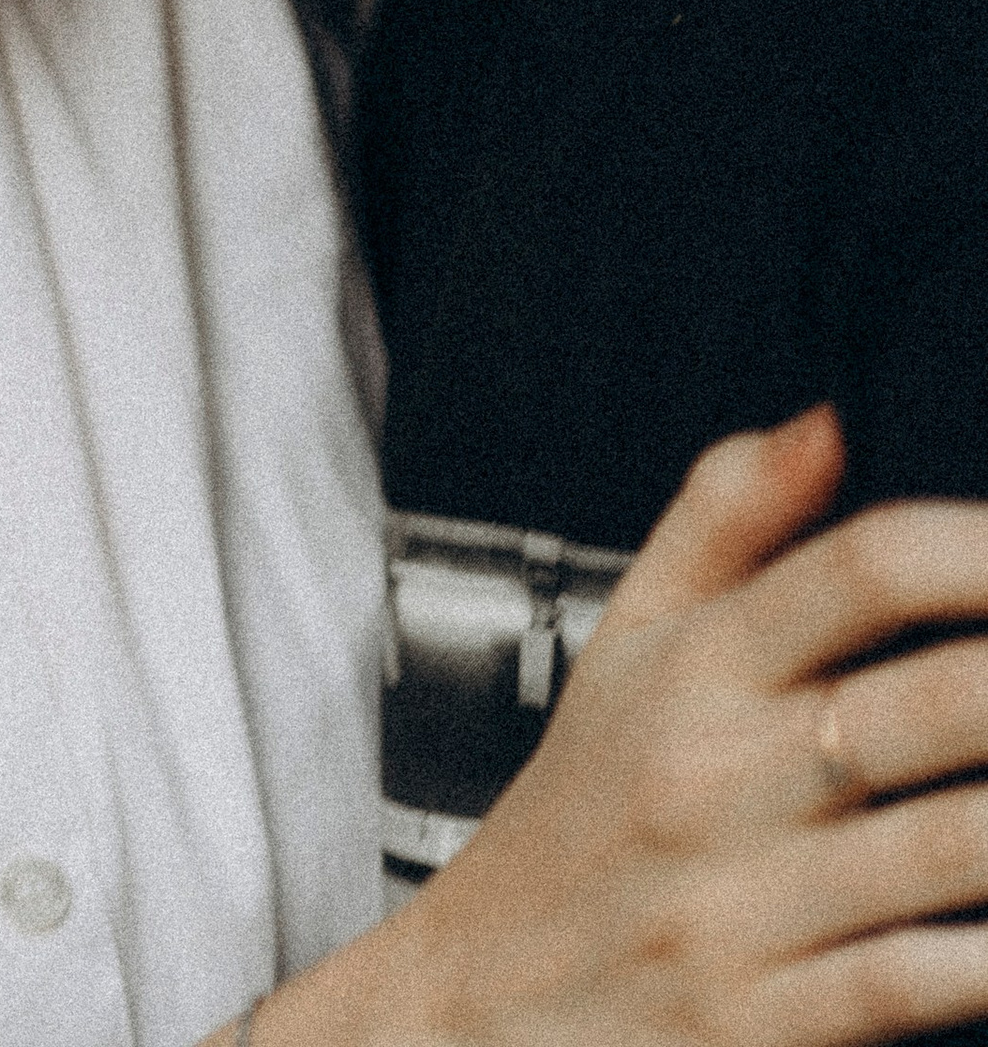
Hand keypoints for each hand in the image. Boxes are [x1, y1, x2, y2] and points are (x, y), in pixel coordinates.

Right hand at [287, 406, 987, 1046]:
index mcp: (697, 667)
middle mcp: (725, 775)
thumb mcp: (620, 644)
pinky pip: (919, 983)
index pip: (859, 569)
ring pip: (955, 846)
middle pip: (931, 700)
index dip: (978, 548)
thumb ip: (723, 518)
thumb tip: (825, 422)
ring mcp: (751, 906)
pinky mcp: (772, 1025)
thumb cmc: (571, 821)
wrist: (473, 1008)